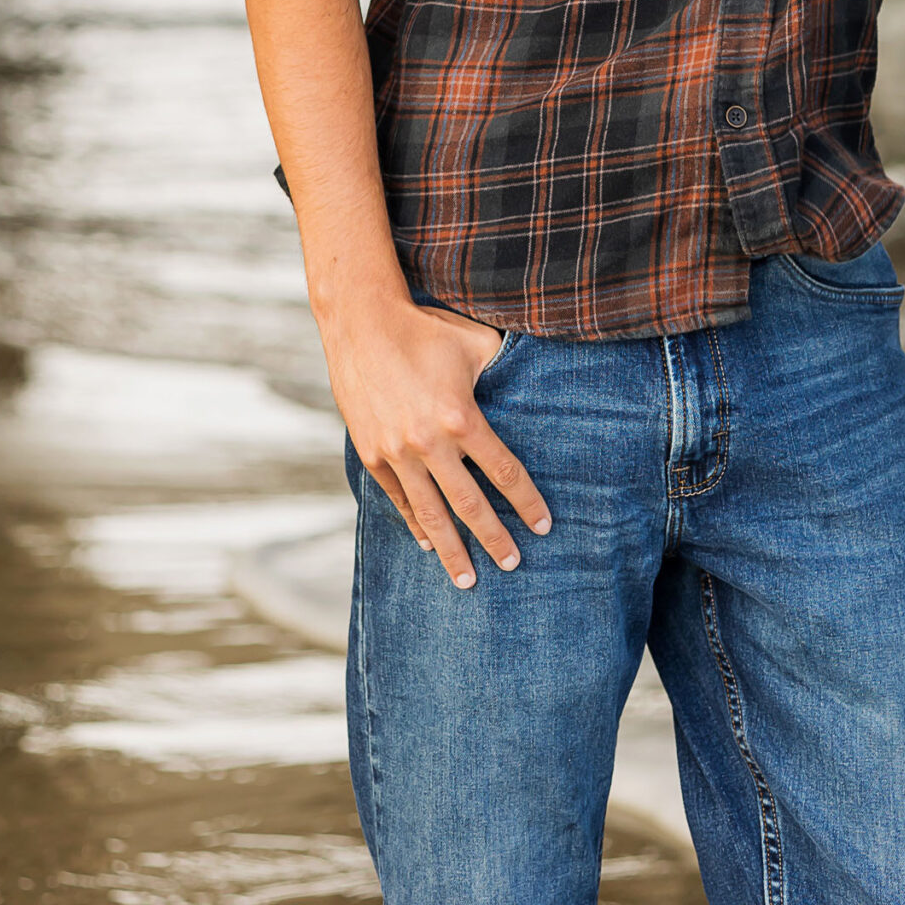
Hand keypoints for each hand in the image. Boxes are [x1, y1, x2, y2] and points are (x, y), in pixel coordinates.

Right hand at [319, 293, 550, 586]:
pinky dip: (414, 523)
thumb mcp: (475, 343)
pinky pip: (398, 499)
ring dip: (451, 550)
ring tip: (467, 580)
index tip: (543, 526)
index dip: (526, 502)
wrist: (362, 324)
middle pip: (469, 505)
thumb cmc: (426, 329)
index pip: (503, 472)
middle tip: (512, 563)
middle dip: (493, 538)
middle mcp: (429, 444)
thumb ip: (503, 369)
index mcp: (461, 418)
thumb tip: (531, 382)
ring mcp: (396, 453)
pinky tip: (428, 542)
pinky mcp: (372, 454)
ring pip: (429, 514)